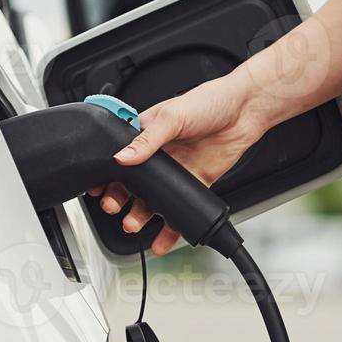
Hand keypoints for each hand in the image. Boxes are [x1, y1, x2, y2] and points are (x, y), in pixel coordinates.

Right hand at [89, 72, 277, 255]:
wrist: (244, 111)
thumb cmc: (208, 101)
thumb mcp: (172, 116)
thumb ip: (146, 140)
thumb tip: (122, 157)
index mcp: (145, 133)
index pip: (118, 156)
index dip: (106, 174)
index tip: (97, 189)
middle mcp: (157, 154)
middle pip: (130, 183)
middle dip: (118, 199)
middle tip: (113, 206)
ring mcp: (175, 171)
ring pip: (151, 200)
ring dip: (139, 216)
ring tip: (133, 224)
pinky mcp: (193, 183)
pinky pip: (178, 209)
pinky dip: (169, 229)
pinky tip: (160, 240)